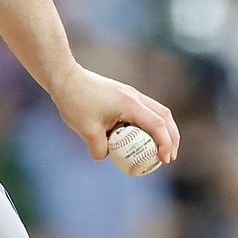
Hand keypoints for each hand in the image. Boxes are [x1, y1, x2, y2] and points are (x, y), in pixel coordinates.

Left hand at [48, 65, 179, 163]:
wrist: (65, 77)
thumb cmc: (75, 101)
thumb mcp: (86, 131)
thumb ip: (100, 149)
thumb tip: (108, 156)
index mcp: (129, 104)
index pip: (157, 125)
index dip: (165, 144)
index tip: (164, 160)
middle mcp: (134, 96)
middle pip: (165, 116)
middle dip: (172, 138)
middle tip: (169, 157)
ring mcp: (130, 94)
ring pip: (157, 111)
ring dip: (163, 130)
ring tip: (160, 150)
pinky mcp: (124, 94)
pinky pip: (144, 111)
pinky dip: (149, 124)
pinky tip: (139, 138)